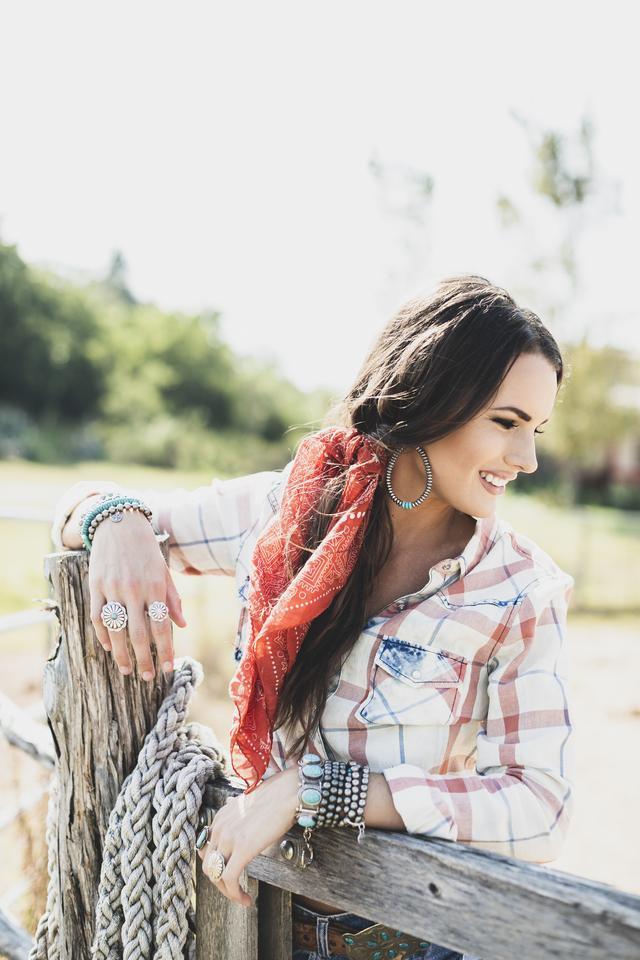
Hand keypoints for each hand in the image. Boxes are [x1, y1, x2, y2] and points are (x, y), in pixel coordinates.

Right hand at [87, 508, 186, 679]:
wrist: (119, 524)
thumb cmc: (146, 551)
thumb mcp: (164, 571)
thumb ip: (172, 599)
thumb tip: (182, 625)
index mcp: (154, 586)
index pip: (161, 626)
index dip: (164, 650)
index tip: (166, 668)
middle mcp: (133, 589)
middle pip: (137, 633)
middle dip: (142, 659)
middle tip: (146, 677)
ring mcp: (112, 588)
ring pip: (115, 629)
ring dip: (121, 654)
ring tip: (127, 669)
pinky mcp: (95, 586)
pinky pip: (97, 617)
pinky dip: (102, 635)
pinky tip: (109, 647)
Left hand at [198, 765, 298, 906]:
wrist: (289, 791)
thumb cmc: (277, 796)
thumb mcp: (250, 805)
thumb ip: (240, 815)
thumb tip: (239, 820)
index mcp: (220, 817)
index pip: (207, 850)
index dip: (216, 867)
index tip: (228, 875)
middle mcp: (219, 826)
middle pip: (208, 865)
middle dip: (220, 883)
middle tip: (235, 890)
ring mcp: (229, 837)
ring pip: (216, 875)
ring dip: (227, 892)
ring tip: (241, 898)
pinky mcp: (243, 848)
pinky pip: (230, 879)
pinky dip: (235, 895)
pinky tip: (247, 900)